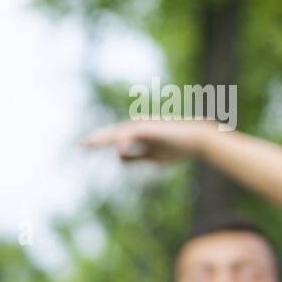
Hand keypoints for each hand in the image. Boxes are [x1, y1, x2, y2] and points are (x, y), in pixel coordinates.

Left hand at [81, 118, 215, 162]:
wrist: (198, 139)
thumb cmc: (180, 147)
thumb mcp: (154, 156)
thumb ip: (136, 156)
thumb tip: (119, 156)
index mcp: (140, 133)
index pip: (117, 137)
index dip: (102, 140)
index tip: (88, 144)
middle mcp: (139, 126)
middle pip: (114, 133)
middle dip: (98, 138)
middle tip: (83, 144)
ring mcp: (144, 125)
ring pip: (119, 131)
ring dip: (104, 137)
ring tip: (88, 143)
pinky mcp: (150, 127)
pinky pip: (131, 133)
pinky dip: (123, 140)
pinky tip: (117, 149)